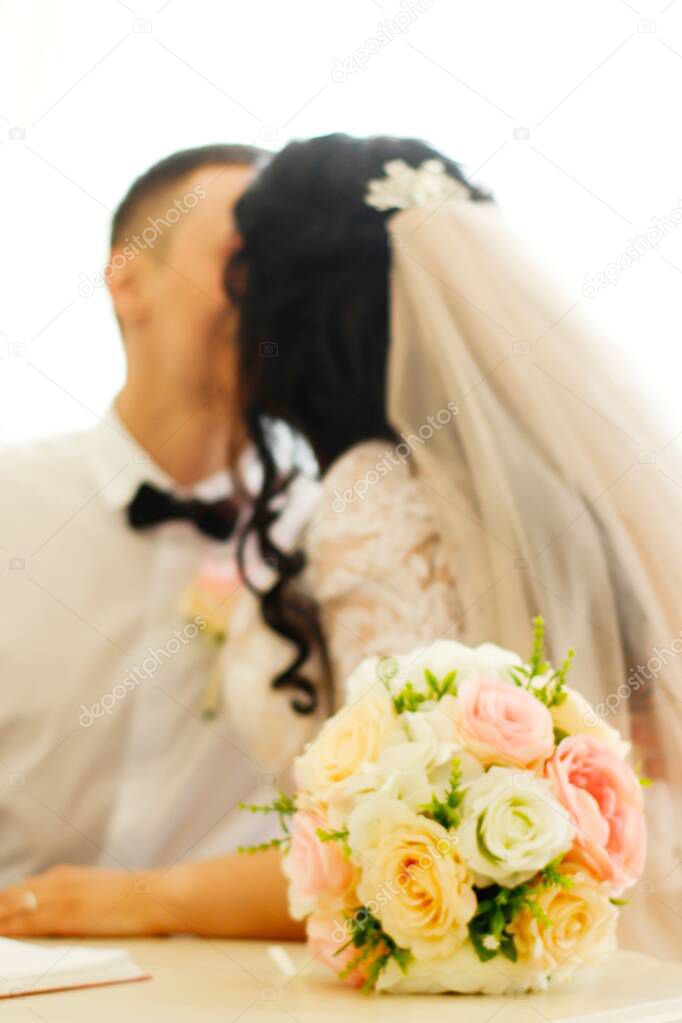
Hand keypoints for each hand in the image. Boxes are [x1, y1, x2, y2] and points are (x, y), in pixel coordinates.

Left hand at [0, 865, 177, 935]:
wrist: (154, 894)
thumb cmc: (130, 896)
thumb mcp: (94, 888)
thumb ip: (70, 893)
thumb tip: (49, 905)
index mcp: (63, 875)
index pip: (19, 890)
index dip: (1, 903)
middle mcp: (58, 882)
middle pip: (12, 897)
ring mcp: (63, 898)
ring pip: (16, 908)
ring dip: (0, 917)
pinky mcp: (69, 915)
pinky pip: (31, 923)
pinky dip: (11, 928)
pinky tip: (2, 933)